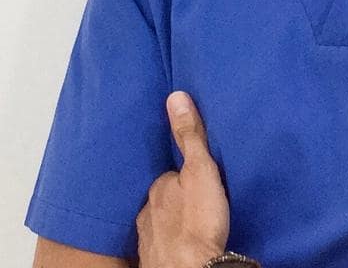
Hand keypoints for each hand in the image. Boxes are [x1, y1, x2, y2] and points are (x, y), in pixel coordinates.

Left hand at [135, 91, 229, 267]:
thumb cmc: (198, 222)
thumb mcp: (201, 170)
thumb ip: (190, 136)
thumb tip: (175, 96)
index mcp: (158, 186)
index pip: (168, 172)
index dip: (181, 171)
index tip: (192, 172)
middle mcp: (146, 210)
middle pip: (161, 197)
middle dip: (173, 197)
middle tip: (192, 199)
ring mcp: (148, 237)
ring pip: (158, 222)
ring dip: (170, 220)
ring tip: (188, 222)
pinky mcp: (154, 261)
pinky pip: (160, 245)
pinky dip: (169, 242)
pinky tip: (181, 245)